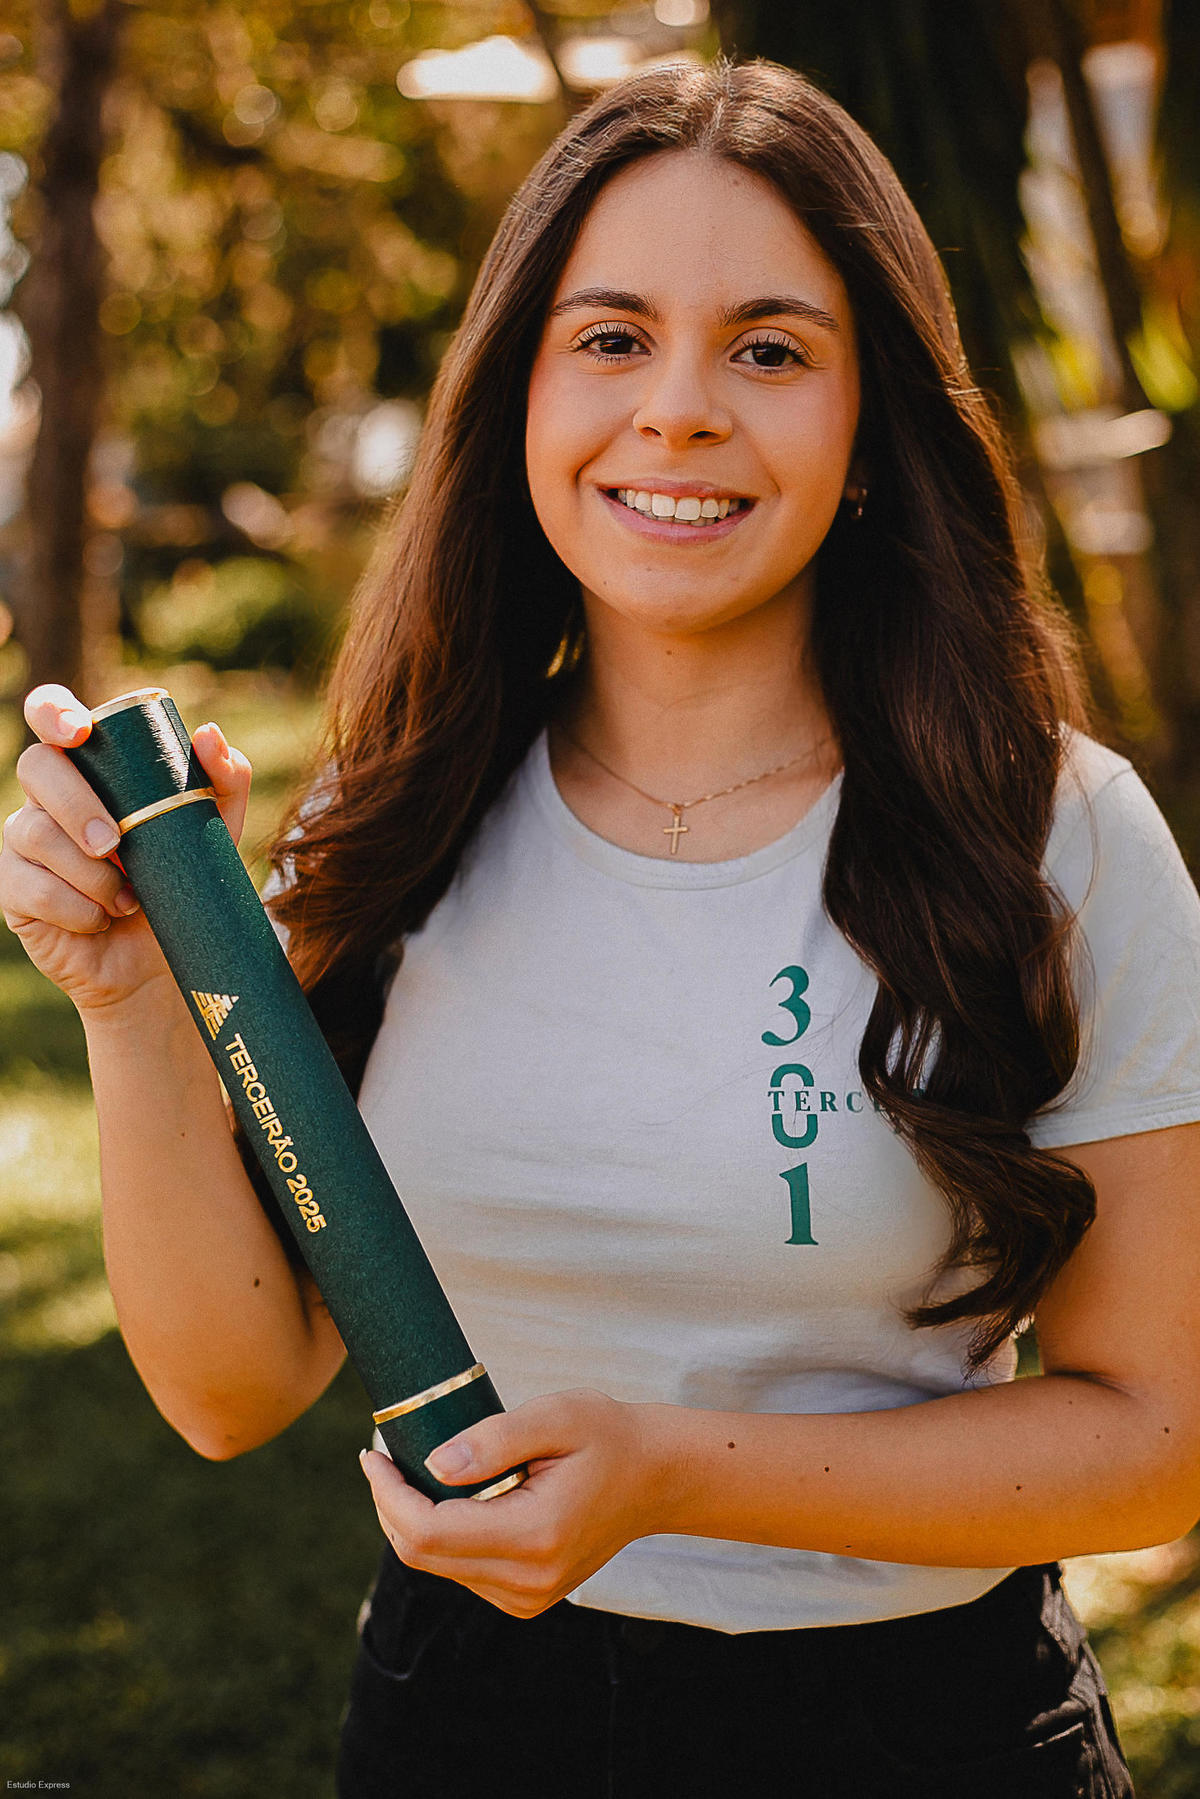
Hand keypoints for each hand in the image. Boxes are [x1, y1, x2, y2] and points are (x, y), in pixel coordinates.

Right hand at [0, 684, 251, 1014]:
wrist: (163, 962)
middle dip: (77, 804)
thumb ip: (225, 781)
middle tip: (116, 844)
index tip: (79, 731)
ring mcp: (25, 842)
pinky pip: (27, 886)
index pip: (51, 714)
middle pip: (36, 767)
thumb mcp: (217, 833)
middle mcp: (49, 797)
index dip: (54, 711)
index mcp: (91, 768)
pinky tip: (100, 920)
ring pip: (32, 831)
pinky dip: (73, 906)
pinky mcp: (14, 890)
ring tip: (128, 899)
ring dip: (86, 870)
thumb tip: (206, 734)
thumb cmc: (184, 884)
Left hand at [358, 1388, 675, 1618]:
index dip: (387, 1495)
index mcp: (534, 1537)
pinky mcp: (526, 1598)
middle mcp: (528, 1581)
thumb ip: (492, 1439)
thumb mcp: (555, 1416)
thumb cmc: (608, 1436)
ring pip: (437, 1567)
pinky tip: (446, 1496)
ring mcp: (528, 1597)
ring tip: (412, 1468)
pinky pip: (461, 1571)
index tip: (371, 1454)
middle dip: (390, 1506)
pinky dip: (441, 1535)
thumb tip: (432, 1465)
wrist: (657, 1477)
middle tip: (382, 1456)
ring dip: (412, 1520)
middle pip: (423, 1555)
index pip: (429, 1532)